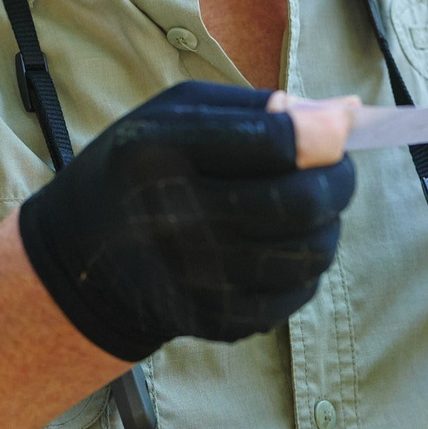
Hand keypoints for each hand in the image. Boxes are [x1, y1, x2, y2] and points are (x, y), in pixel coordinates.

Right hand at [17, 82, 358, 361]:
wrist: (82, 254)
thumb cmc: (140, 166)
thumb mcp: (177, 112)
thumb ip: (258, 108)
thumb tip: (344, 116)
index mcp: (160, 151)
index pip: (275, 142)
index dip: (323, 134)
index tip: (337, 129)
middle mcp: (174, 218)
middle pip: (302, 201)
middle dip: (337, 179)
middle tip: (332, 169)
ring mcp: (195, 279)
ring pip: (311, 252)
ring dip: (326, 226)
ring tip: (304, 209)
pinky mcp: (214, 320)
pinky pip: (297, 293)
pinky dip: (304, 267)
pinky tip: (278, 246)